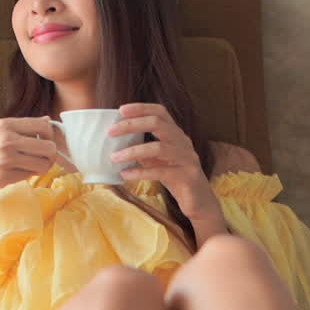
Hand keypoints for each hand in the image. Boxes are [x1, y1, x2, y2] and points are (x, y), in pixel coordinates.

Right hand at [0, 117, 58, 201]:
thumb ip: (23, 127)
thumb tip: (47, 119)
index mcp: (5, 124)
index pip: (44, 125)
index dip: (50, 136)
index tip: (44, 142)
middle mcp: (6, 139)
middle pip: (48, 147)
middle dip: (50, 155)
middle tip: (42, 159)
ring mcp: (5, 158)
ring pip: (44, 164)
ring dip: (41, 168)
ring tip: (30, 167)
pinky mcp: (4, 175)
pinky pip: (30, 176)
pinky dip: (27, 176)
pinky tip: (16, 173)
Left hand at [108, 103, 221, 224]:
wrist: (199, 201)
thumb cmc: (174, 177)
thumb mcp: (157, 160)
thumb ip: (142, 150)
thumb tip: (115, 143)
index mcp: (176, 134)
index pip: (161, 112)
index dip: (142, 108)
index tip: (121, 109)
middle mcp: (183, 142)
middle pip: (158, 124)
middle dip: (132, 125)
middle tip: (110, 131)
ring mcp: (187, 158)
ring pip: (159, 148)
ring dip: (133, 151)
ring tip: (114, 157)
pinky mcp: (187, 177)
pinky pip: (160, 172)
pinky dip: (140, 172)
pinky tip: (125, 175)